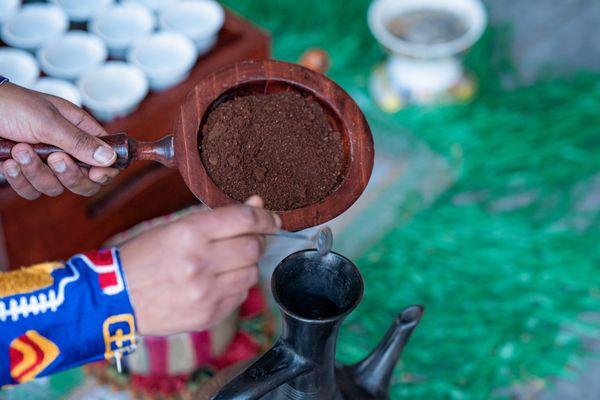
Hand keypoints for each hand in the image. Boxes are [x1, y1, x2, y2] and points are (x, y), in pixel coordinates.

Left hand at [0, 83, 118, 198]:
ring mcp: (45, 163)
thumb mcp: (48, 121)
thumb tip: (110, 158)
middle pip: (85, 181)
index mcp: (78, 130)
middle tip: (55, 159)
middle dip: (70, 175)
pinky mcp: (25, 174)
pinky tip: (9, 163)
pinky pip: (31, 191)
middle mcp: (66, 149)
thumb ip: (79, 142)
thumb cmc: (9, 105)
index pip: (105, 157)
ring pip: (56, 187)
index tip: (96, 173)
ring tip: (20, 150)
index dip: (105, 170)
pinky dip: (20, 180)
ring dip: (36, 172)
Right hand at [119, 196, 280, 335]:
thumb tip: (258, 204)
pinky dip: (235, 286)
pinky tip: (215, 282)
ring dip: (245, 265)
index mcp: (189, 233)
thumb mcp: (176, 228)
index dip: (264, 217)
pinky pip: (241, 295)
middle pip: (253, 247)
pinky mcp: (209, 314)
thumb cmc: (144, 257)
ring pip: (252, 273)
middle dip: (255, 242)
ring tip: (223, 264)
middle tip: (244, 241)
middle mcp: (200, 263)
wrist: (115, 299)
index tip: (272, 219)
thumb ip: (220, 218)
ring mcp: (205, 292)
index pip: (244, 220)